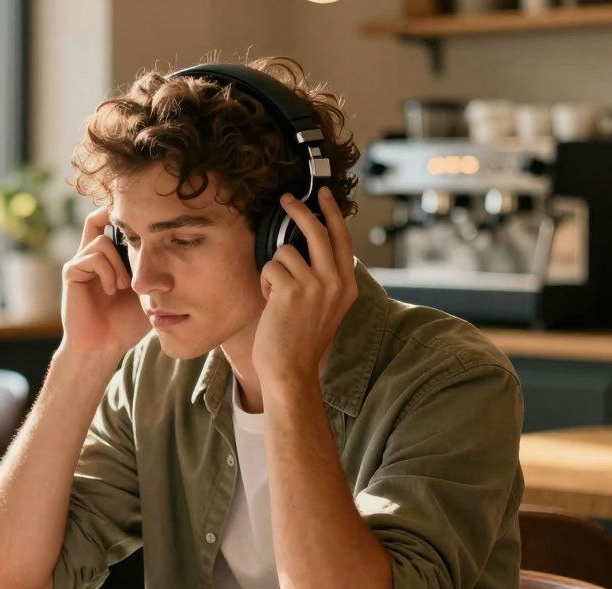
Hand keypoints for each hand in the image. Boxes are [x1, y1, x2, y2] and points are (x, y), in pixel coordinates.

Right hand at [59, 208, 148, 358]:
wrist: (103, 347)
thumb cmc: (126, 324)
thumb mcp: (148, 293)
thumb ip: (155, 271)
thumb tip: (177, 247)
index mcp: (109, 259)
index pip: (112, 224)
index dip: (127, 218)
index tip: (148, 224)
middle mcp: (91, 256)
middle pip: (96, 217)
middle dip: (117, 221)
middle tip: (138, 235)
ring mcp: (80, 264)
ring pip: (102, 242)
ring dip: (119, 264)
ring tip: (124, 286)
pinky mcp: (72, 273)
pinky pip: (92, 258)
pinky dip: (107, 273)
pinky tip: (111, 291)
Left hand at [253, 187, 357, 387]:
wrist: (291, 370)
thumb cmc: (300, 340)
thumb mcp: (325, 308)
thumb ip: (324, 279)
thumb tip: (306, 245)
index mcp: (347, 286)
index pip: (342, 239)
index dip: (333, 213)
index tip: (324, 194)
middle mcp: (336, 282)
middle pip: (318, 230)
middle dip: (299, 209)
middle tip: (286, 199)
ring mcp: (316, 284)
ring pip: (286, 251)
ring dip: (274, 269)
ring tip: (276, 294)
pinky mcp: (292, 289)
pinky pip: (270, 266)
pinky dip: (264, 282)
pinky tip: (270, 302)